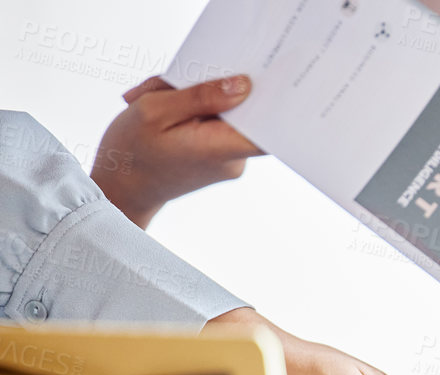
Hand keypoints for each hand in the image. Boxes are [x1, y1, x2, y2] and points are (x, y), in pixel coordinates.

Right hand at [92, 75, 263, 228]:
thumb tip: (244, 86)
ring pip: (222, 111)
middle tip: (161, 88)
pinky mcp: (220, 154)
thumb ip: (202, 96)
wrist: (121, 187)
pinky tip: (162, 110)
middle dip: (204, 88)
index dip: (273, 100)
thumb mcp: (156, 111)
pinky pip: (214, 121)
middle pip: (240, 109)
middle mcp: (235, 158)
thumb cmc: (131, 150)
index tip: (263, 75)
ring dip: (189, 98)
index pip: (269, 128)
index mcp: (222, 149)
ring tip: (152, 101)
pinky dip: (189, 110)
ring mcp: (230, 158)